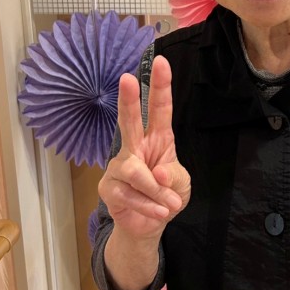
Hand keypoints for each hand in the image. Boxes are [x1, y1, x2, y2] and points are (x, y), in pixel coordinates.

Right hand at [99, 56, 190, 242]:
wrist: (148, 226)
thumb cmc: (167, 195)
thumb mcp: (181, 185)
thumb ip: (173, 177)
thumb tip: (158, 173)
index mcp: (158, 138)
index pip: (160, 109)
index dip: (161, 86)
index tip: (161, 63)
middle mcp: (135, 146)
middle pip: (130, 120)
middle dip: (128, 99)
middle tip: (127, 78)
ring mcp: (119, 165)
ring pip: (135, 172)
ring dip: (155, 191)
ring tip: (168, 204)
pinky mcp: (109, 187)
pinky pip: (129, 195)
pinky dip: (148, 206)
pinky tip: (158, 212)